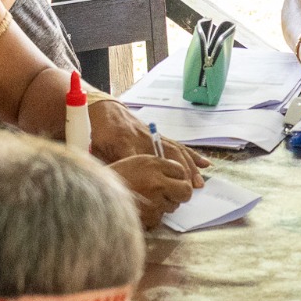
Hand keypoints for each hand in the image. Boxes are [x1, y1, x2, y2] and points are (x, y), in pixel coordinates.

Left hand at [89, 99, 207, 186]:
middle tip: (190, 190)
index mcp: (126, 140)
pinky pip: (178, 146)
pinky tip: (203, 163)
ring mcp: (154, 136)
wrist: (103, 110)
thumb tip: (118, 181)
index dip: (156, 176)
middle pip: (168, 154)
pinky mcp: (158, 137)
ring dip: (190, 167)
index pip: (143, 159)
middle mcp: (145, 138)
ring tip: (199, 183)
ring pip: (176, 151)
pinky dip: (192, 155)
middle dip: (182, 172)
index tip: (166, 190)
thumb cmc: (99, 130)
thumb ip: (109, 162)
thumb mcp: (97, 147)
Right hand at [109, 155, 194, 227]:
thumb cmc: (119, 177)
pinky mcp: (150, 218)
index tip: (174, 180)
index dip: (179, 176)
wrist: (97, 195)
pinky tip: (142, 208)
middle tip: (173, 192)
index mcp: (154, 166)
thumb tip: (182, 175)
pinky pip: (161, 217)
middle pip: (186, 191)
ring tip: (148, 198)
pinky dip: (154, 214)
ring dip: (166, 203)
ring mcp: (154, 203)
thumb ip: (162, 166)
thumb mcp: (140, 161)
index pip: (181, 171)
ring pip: (174, 206)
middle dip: (182, 192)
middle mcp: (157, 183)